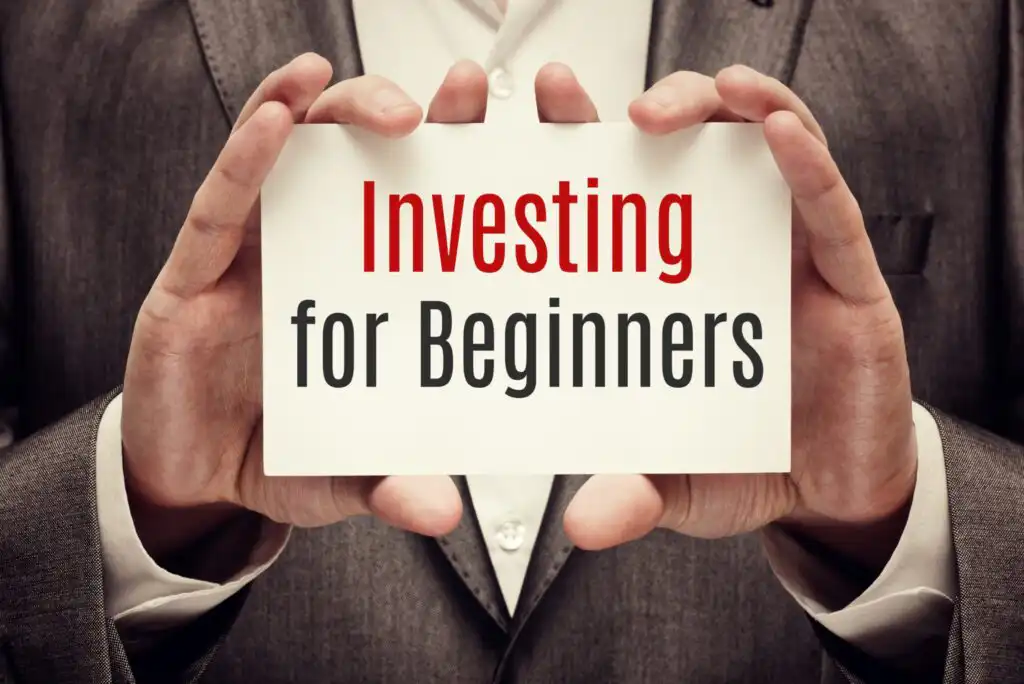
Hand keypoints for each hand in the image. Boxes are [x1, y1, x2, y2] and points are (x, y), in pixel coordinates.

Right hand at [121, 55, 603, 567]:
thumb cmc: (282, 457)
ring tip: (364, 89)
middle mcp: (316, 255)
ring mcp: (255, 256)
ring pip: (292, 152)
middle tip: (461, 93)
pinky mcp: (193, 273)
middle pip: (362, 154)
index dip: (463, 154)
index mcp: (364, 289)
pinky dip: (247, 155)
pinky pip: (221, 200)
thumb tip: (445, 511)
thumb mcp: (348, 476)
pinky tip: (275, 119)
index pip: (420, 204)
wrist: (196, 483)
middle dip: (406, 112)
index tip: (512, 122)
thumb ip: (393, 484)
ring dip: (332, 109)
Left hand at [559, 65, 917, 576]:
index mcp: (670, 283)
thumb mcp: (677, 483)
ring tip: (707, 94)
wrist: (831, 493)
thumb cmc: (745, 463)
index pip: (622, 194)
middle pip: (692, 147)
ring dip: (732, 108)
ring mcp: (787, 255)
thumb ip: (631, 494)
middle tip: (608, 102)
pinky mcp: (848, 276)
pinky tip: (779, 134)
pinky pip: (830, 205)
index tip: (542, 110)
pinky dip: (807, 163)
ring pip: (764, 150)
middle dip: (657, 106)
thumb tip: (583, 525)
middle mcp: (725, 252)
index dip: (583, 143)